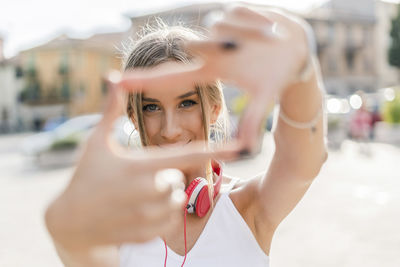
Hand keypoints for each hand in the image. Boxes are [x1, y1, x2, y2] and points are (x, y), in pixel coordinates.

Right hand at [45, 82, 237, 251]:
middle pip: (179, 180)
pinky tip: (138, 212)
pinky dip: (161, 217)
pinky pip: (169, 223)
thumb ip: (112, 110)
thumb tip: (115, 77)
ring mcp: (147, 215)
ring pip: (177, 202)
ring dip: (164, 198)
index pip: (187, 155)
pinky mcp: (147, 235)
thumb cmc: (85, 175)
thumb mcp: (97, 141)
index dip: (216, 149)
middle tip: (140, 180)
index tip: (241, 146)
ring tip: (138, 196)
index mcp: (140, 165)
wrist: (70, 221)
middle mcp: (148, 191)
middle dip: (165, 178)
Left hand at [119, 5, 310, 152]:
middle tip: (239, 49)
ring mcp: (220, 29)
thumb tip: (247, 149)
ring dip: (244, 35)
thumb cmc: (277, 76)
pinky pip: (236, 11)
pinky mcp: (233, 9)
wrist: (296, 49)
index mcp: (210, 71)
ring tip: (266, 40)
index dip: (143, 80)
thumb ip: (253, 119)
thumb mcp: (264, 97)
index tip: (115, 81)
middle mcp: (210, 50)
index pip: (170, 76)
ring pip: (217, 25)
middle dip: (216, 46)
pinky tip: (269, 27)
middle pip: (195, 44)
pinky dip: (256, 21)